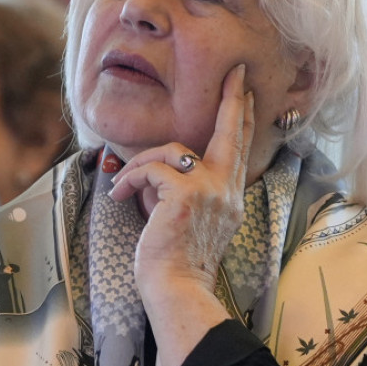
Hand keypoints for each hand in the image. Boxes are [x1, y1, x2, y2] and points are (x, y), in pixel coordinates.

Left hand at [108, 64, 253, 365]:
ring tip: (124, 187)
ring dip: (142, 164)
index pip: (238, 150)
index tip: (246, 92)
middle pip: (230, 134)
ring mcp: (210, 191)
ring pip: (173, 150)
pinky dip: (130, 179)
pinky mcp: (185, 194)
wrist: (177, 291)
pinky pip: (152, 168)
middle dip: (233, 100)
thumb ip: (179, 191)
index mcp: (229, 199)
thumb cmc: (174, 264)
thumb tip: (156, 172)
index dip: (242, 119)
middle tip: (235, 74)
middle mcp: (227, 191)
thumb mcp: (183, 221)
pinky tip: (120, 197)